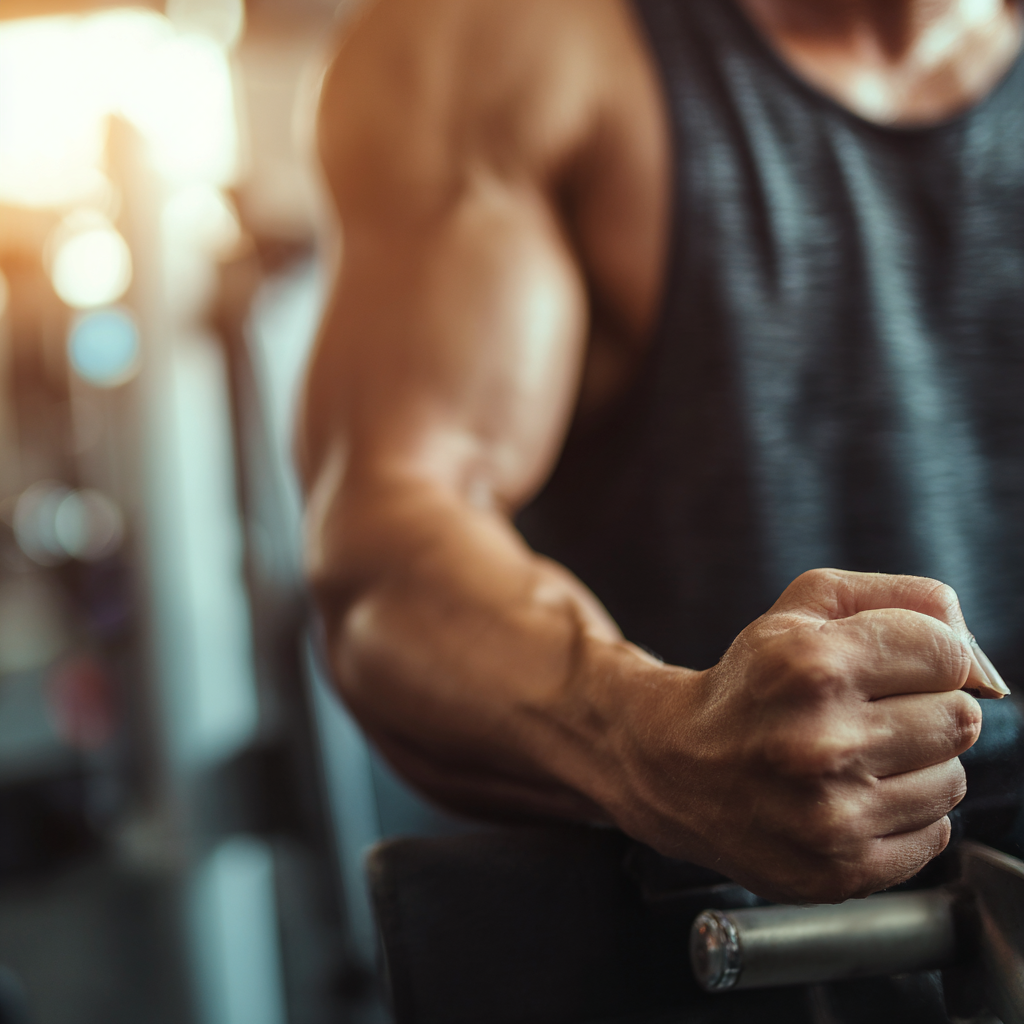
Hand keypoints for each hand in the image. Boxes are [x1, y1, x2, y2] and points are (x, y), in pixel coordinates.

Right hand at [611, 569, 997, 902]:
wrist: (677, 766)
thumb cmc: (750, 684)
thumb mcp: (802, 608)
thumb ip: (898, 597)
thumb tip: (975, 652)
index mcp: (812, 667)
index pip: (949, 654)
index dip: (929, 655)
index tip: (893, 665)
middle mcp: (822, 743)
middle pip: (960, 718)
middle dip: (923, 707)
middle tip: (868, 712)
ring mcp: (832, 816)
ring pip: (952, 779)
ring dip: (915, 764)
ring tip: (853, 756)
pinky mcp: (841, 870)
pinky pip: (935, 834)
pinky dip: (902, 813)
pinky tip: (849, 795)